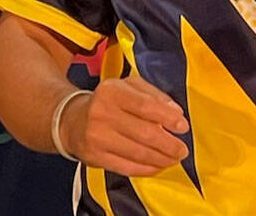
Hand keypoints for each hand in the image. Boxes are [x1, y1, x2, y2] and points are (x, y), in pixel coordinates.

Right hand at [58, 75, 189, 176]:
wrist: (72, 120)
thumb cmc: (107, 102)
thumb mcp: (127, 86)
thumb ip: (154, 95)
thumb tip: (176, 112)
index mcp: (111, 91)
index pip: (146, 106)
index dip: (168, 118)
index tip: (182, 126)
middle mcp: (101, 112)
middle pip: (145, 133)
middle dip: (169, 144)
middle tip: (181, 149)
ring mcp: (97, 136)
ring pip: (138, 153)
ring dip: (162, 159)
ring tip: (173, 158)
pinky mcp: (95, 157)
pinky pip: (128, 167)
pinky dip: (147, 169)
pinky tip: (157, 166)